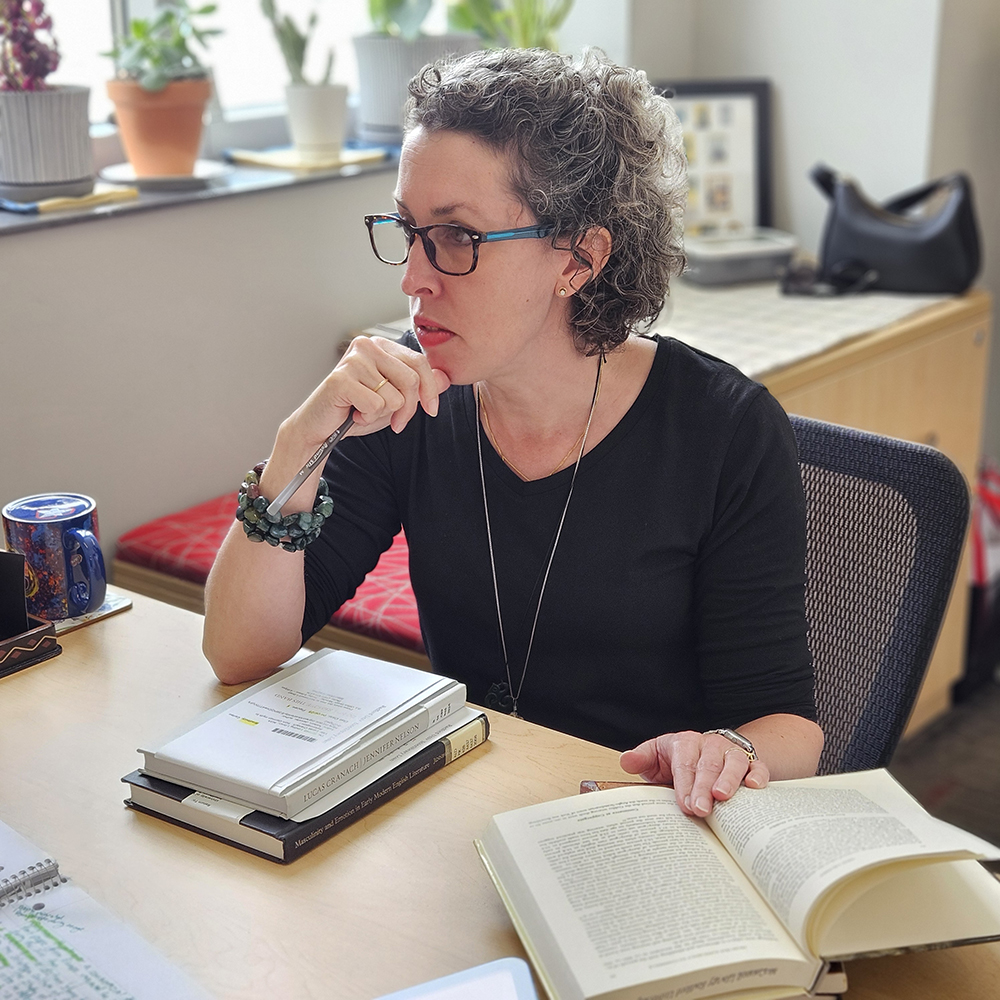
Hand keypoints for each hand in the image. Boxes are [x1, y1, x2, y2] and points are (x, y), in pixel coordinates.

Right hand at [288, 336, 451, 449]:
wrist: (321, 427)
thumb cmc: (356, 410)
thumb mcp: (396, 399)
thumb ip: (420, 387)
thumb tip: (445, 378)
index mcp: (381, 346)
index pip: (420, 362)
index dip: (430, 390)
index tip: (431, 410)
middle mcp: (367, 346)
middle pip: (411, 380)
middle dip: (409, 409)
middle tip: (396, 422)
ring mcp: (353, 360)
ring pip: (395, 396)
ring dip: (383, 414)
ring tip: (364, 410)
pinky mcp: (341, 378)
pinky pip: (376, 404)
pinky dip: (367, 416)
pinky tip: (353, 412)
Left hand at [619, 731, 769, 816]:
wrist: (708, 752)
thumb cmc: (680, 760)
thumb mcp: (657, 757)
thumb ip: (642, 759)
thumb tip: (626, 761)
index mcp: (685, 742)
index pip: (684, 762)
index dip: (684, 783)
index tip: (684, 804)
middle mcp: (709, 745)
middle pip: (707, 764)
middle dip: (703, 787)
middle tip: (699, 809)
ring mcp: (731, 753)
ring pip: (733, 762)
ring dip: (728, 779)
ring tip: (723, 797)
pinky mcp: (750, 763)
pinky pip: (757, 766)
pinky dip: (757, 775)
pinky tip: (753, 787)